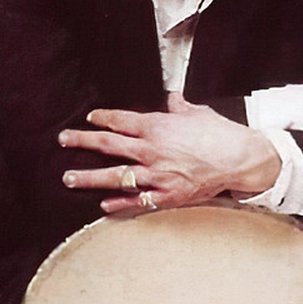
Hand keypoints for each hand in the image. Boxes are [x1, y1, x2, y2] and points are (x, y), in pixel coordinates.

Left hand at [59, 95, 280, 213]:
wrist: (240, 159)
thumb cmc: (221, 134)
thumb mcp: (198, 113)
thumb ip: (180, 107)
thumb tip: (173, 98)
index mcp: (157, 126)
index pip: (121, 120)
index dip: (102, 118)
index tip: (89, 118)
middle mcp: (151, 150)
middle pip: (108, 145)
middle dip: (82, 142)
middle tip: (63, 140)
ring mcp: (157, 175)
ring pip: (115, 176)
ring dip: (89, 177)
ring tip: (69, 178)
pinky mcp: (167, 195)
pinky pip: (137, 201)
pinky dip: (120, 203)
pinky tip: (104, 205)